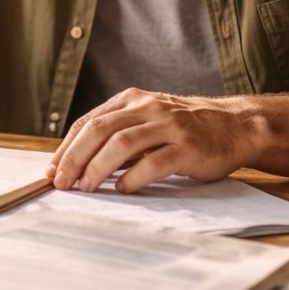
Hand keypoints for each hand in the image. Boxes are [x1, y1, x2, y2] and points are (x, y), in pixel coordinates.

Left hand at [46, 89, 263, 192]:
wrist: (236, 126)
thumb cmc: (186, 129)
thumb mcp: (149, 121)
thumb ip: (118, 135)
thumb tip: (77, 163)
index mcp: (132, 100)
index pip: (88, 122)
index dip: (66, 147)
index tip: (52, 170)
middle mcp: (148, 108)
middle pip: (99, 130)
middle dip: (74, 158)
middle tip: (61, 183)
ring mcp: (169, 125)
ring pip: (121, 143)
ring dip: (97, 168)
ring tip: (85, 187)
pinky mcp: (188, 146)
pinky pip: (154, 161)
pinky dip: (133, 177)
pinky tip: (122, 189)